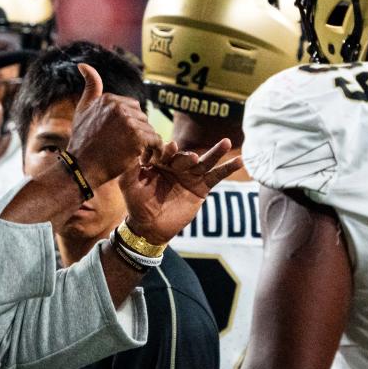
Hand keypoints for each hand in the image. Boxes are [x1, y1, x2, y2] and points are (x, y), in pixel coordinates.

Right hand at [67, 63, 162, 187]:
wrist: (81, 168)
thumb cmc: (82, 142)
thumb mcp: (83, 110)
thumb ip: (90, 87)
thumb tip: (83, 64)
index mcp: (109, 99)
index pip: (132, 108)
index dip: (130, 125)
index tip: (122, 139)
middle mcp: (118, 106)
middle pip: (142, 118)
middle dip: (139, 133)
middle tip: (130, 149)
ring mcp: (128, 121)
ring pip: (149, 130)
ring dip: (147, 144)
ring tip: (136, 155)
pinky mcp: (137, 137)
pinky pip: (156, 141)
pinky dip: (154, 151)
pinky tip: (145, 159)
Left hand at [119, 139, 241, 243]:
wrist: (149, 226)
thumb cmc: (136, 204)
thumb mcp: (128, 184)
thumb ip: (130, 168)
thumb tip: (131, 151)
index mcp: (159, 161)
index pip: (165, 152)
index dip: (168, 150)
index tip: (170, 147)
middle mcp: (176, 165)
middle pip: (186, 156)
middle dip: (188, 157)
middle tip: (191, 158)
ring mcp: (190, 176)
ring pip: (205, 161)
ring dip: (216, 152)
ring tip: (227, 142)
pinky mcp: (201, 188)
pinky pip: (216, 176)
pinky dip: (227, 169)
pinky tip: (239, 161)